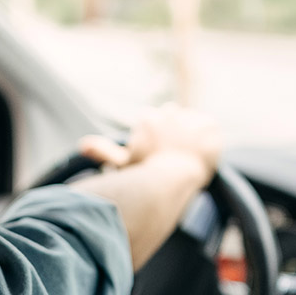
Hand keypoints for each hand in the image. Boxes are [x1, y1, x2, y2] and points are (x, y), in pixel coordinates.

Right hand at [78, 105, 221, 182]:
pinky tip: (204, 156)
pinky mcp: (210, 127)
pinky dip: (211, 142)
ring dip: (194, 137)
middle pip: (175, 118)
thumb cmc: (142, 175)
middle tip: (175, 155)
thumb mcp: (122, 164)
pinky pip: (213, 131)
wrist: (171, 181)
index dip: (157, 138)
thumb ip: (103, 152)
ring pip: (194, 124)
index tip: (158, 154)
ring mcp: (189, 118)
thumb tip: (82, 145)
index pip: (154, 120)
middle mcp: (168, 113)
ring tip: (191, 157)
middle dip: (176, 133)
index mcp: (147, 118)